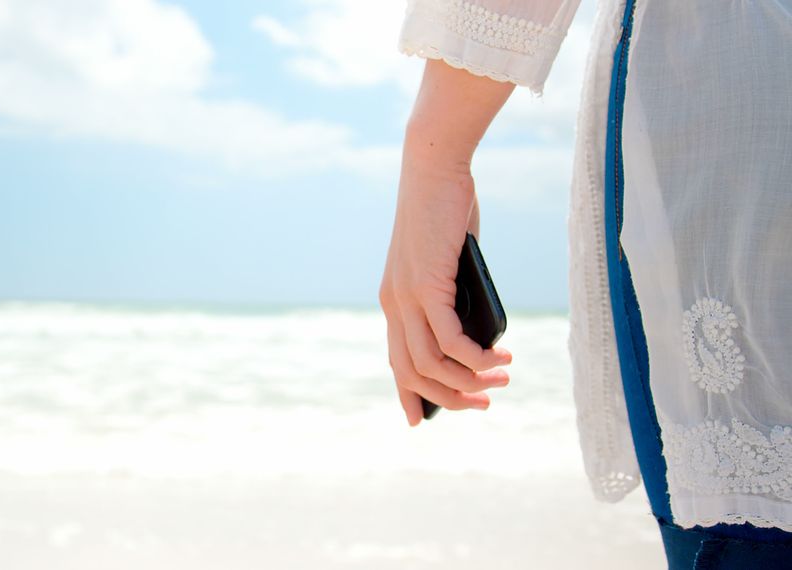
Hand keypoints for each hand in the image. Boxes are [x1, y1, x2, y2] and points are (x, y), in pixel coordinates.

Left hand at [379, 59, 514, 426]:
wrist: (435, 170)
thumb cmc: (447, 214)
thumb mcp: (451, 265)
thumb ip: (457, 299)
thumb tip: (479, 336)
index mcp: (394, 302)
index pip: (396, 361)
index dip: (408, 395)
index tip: (420, 421)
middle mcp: (393, 305)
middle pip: (414, 373)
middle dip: (451, 398)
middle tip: (486, 402)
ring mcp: (405, 297)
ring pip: (432, 363)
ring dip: (469, 381)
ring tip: (501, 380)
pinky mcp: (424, 286)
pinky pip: (449, 340)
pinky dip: (474, 358)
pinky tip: (496, 360)